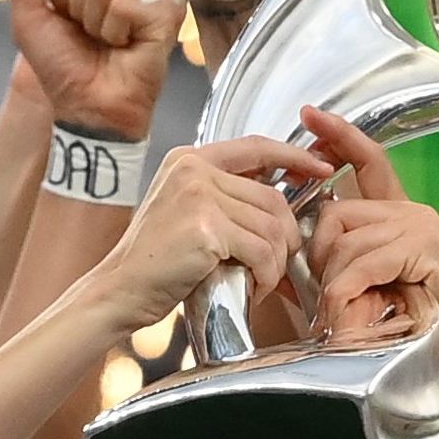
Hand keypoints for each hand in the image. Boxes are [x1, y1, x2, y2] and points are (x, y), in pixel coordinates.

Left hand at [10, 0, 180, 141]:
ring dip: (95, 23)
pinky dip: (115, 30)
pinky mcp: (164, 13)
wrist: (87, 109)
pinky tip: (126, 47)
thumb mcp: (30, 23)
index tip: (67, 25)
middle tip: (89, 38)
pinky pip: (123, 4)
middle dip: (76, 8)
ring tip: (108, 45)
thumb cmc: (64, 73)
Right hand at [99, 137, 331, 326]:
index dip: (294, 156)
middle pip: (271, 196)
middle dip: (286, 234)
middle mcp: (194, 170)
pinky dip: (266, 275)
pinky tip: (255, 289)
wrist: (118, 292)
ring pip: (270, 226)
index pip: (255, 146)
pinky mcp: (206, 228)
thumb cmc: (150, 264)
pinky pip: (261, 251)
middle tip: (280, 262)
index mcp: (188, 160)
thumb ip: (219, 197)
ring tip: (262, 281)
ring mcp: (199, 196)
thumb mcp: (182, 214)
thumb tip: (273, 198)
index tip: (320, 168)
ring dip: (276, 261)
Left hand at [302, 110, 438, 363]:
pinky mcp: (423, 248)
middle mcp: (409, 212)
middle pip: (337, 211)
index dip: (337, 136)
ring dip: (333, 282)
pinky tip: (345, 308)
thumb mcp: (379, 284)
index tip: (310, 115)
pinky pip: (363, 264)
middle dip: (317, 252)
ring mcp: (418, 227)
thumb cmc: (427, 317)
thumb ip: (351, 264)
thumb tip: (305, 258)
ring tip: (340, 310)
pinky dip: (346, 291)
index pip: (366, 161)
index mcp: (398, 215)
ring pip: (345, 241)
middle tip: (322, 289)